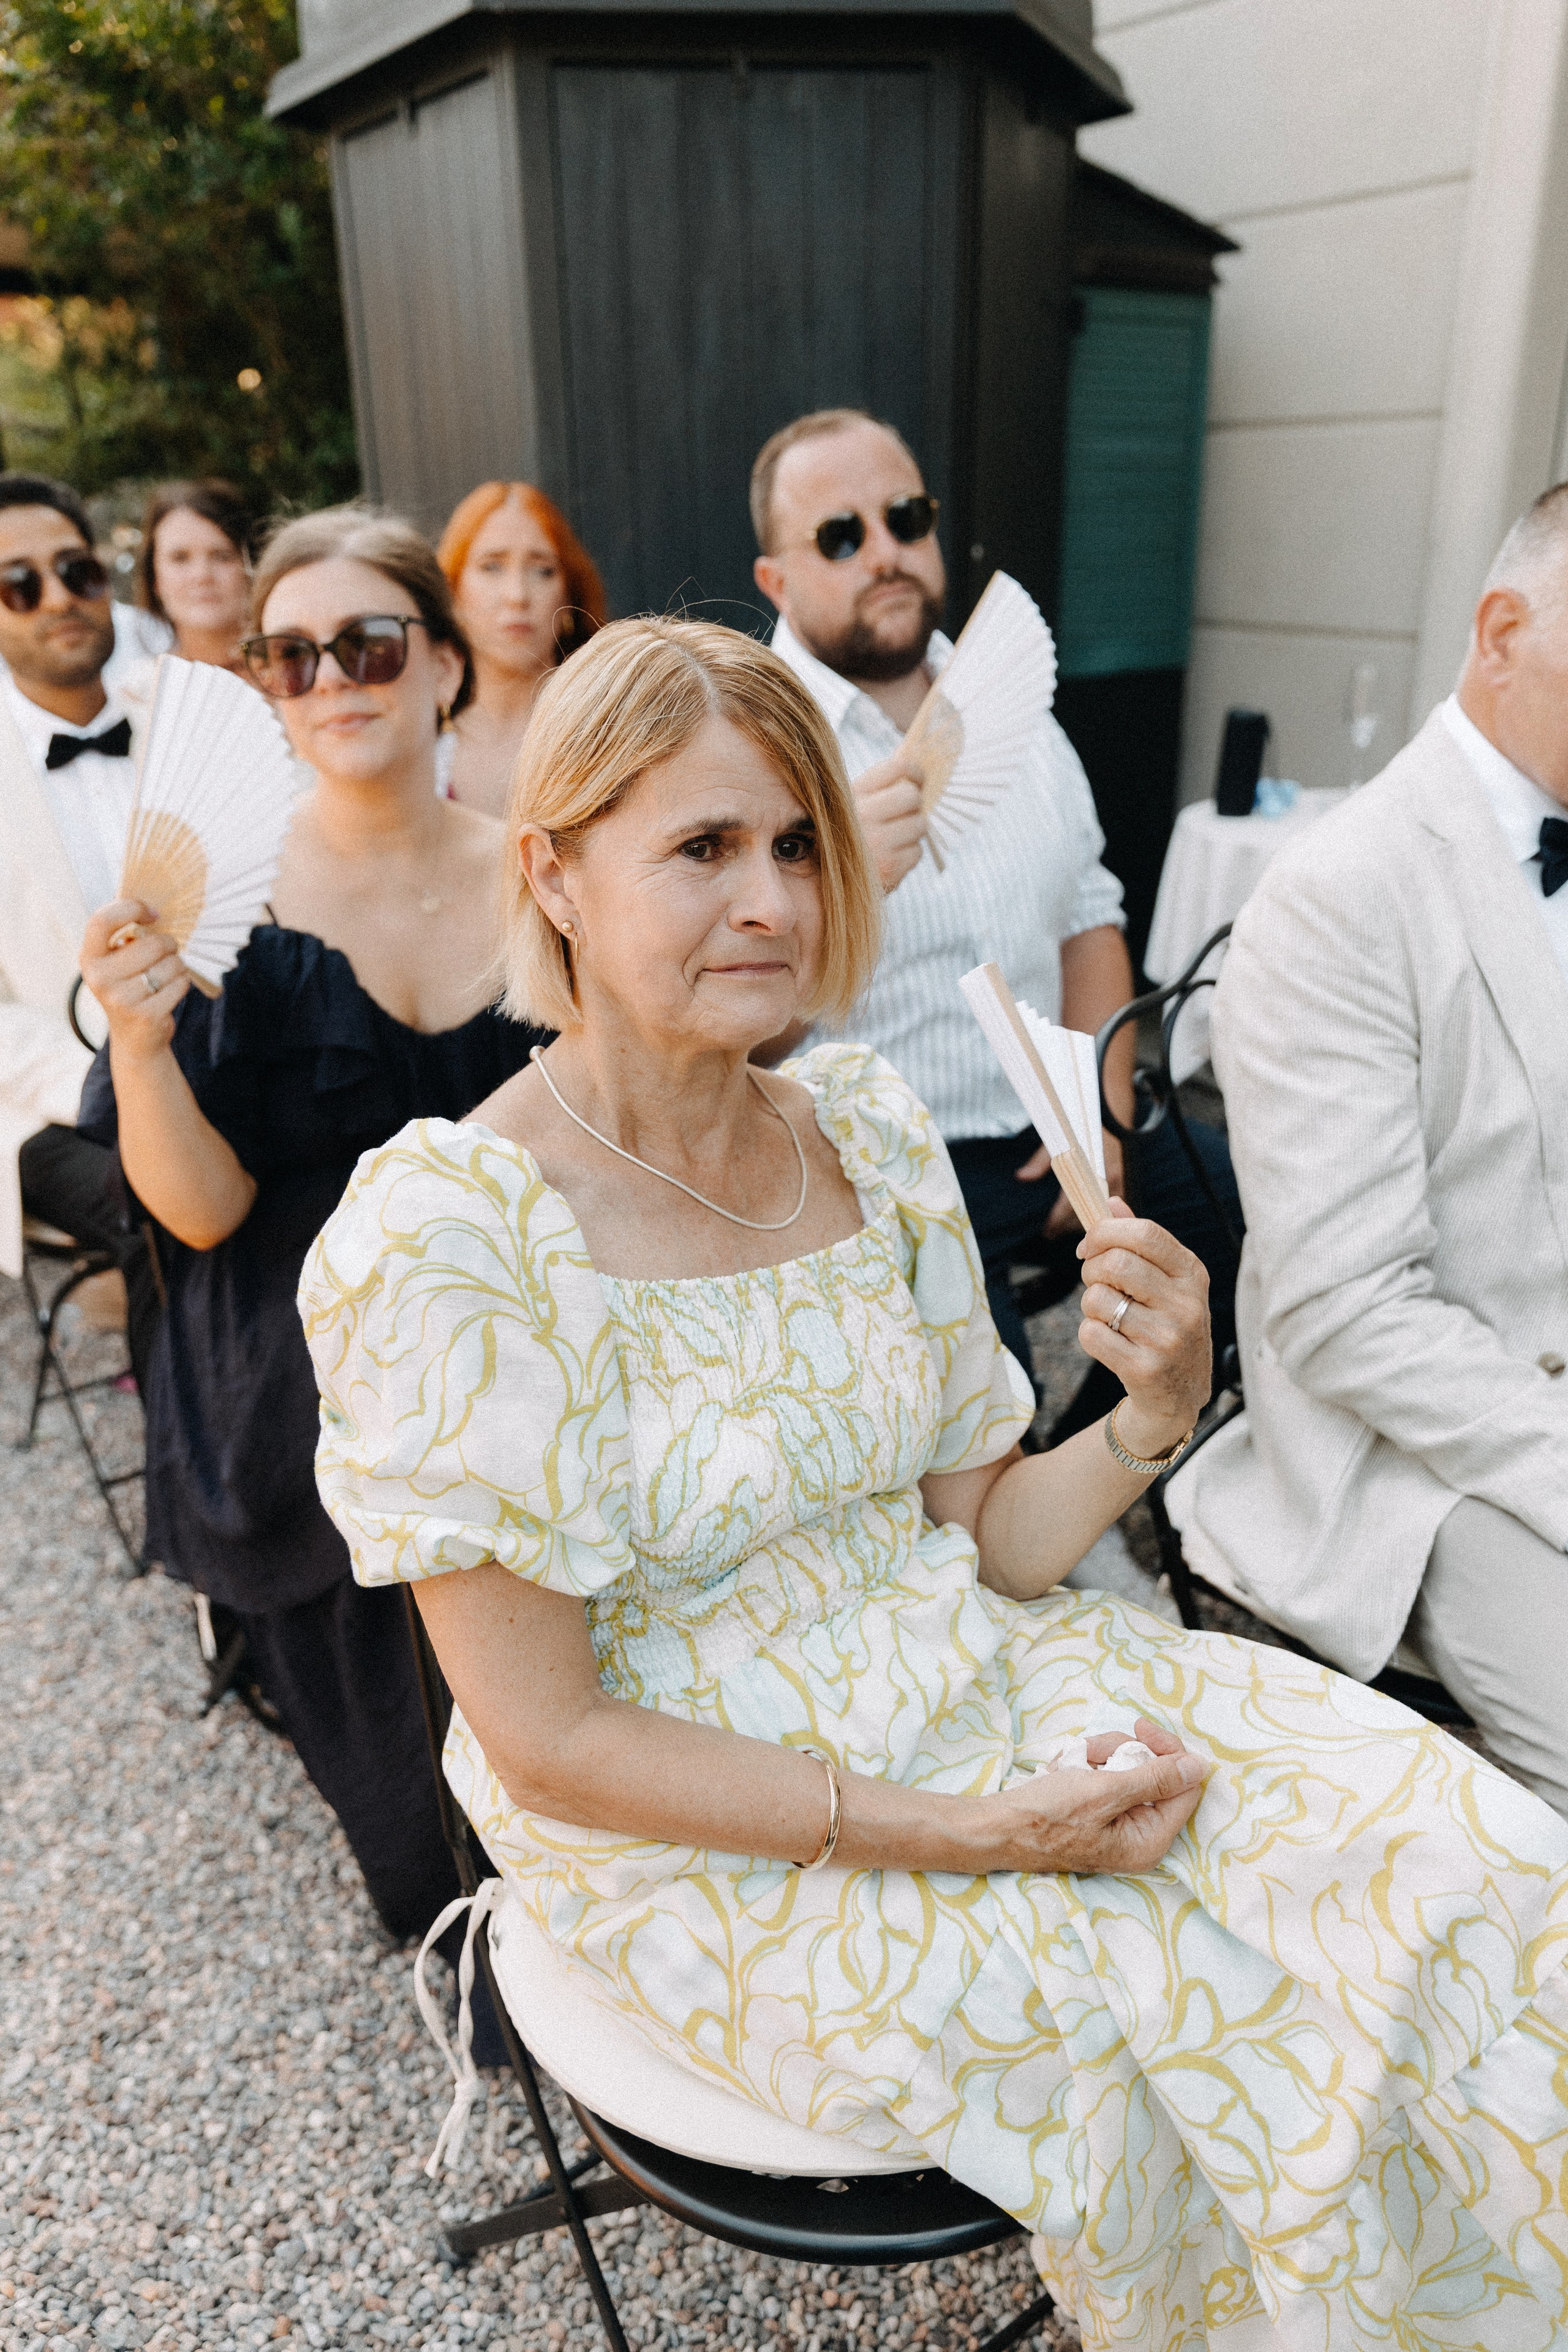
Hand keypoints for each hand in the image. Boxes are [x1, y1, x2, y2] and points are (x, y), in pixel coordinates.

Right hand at [81, 898, 190, 1064]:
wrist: (134, 1038)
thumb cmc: (130, 987)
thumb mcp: (117, 961)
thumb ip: (127, 936)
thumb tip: (154, 914)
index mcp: (89, 958)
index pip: (102, 920)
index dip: (132, 908)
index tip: (152, 914)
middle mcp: (99, 978)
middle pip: (153, 943)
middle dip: (168, 945)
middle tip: (164, 955)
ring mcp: (121, 999)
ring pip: (171, 963)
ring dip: (177, 966)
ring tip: (164, 976)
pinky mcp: (145, 1014)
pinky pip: (180, 983)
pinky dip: (182, 983)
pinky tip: (170, 991)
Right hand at [850, 749, 927, 893]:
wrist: (820, 887)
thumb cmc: (838, 841)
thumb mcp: (845, 807)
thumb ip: (873, 789)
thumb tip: (910, 772)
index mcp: (852, 795)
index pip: (897, 767)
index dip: (914, 771)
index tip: (917, 780)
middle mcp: (863, 817)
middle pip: (912, 796)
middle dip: (913, 805)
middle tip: (903, 815)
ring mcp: (877, 844)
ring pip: (920, 825)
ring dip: (911, 832)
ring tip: (892, 839)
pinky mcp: (889, 870)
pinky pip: (916, 852)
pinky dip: (908, 854)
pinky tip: (890, 858)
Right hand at [976, 1719, 1206, 1872]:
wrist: (995, 1827)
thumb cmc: (1046, 1816)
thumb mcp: (1103, 1793)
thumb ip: (1155, 1779)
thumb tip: (1199, 1767)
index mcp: (1149, 1841)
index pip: (1184, 1786)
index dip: (1166, 1751)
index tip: (1139, 1727)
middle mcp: (1140, 1836)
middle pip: (1155, 1773)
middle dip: (1120, 1753)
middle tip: (1090, 1754)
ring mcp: (1118, 1824)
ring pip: (1128, 1767)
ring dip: (1098, 1756)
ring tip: (1070, 1764)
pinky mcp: (1099, 1812)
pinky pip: (1107, 1775)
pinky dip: (1085, 1765)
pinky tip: (1064, 1771)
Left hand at [1024, 1130, 1125, 1238]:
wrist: (1113, 1109)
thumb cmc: (1083, 1122)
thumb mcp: (1058, 1139)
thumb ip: (1040, 1161)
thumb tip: (1021, 1176)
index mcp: (1087, 1167)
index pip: (1070, 1205)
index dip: (1057, 1221)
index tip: (1047, 1231)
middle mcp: (1106, 1176)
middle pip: (1086, 1214)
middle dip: (1069, 1226)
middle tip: (1053, 1232)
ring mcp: (1118, 1180)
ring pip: (1100, 1213)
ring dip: (1084, 1222)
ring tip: (1065, 1228)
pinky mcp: (1125, 1180)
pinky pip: (1111, 1206)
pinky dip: (1098, 1213)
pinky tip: (1086, 1218)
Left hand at [1076, 1201, 1210, 1451]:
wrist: (1179, 1395)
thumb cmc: (1165, 1325)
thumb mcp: (1166, 1282)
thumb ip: (1140, 1241)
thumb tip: (1109, 1200)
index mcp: (1192, 1273)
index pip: (1145, 1233)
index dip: (1105, 1232)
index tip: (1088, 1246)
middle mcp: (1187, 1304)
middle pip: (1116, 1264)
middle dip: (1091, 1270)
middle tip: (1096, 1284)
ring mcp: (1169, 1338)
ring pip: (1097, 1300)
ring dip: (1090, 1306)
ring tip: (1109, 1318)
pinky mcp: (1146, 1369)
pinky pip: (1091, 1335)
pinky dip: (1089, 1335)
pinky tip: (1111, 1344)